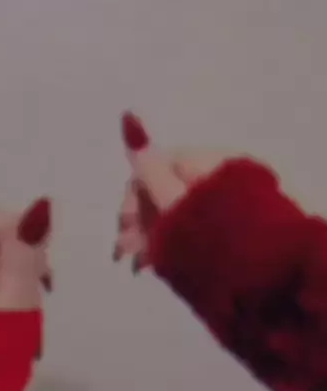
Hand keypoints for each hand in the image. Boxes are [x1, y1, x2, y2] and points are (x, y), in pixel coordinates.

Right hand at [113, 112, 228, 272]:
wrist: (267, 274)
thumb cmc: (213, 235)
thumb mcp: (174, 201)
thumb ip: (148, 167)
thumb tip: (128, 116)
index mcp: (206, 162)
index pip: (155, 167)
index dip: (132, 196)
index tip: (122, 226)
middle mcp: (215, 178)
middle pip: (163, 191)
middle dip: (137, 221)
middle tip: (122, 251)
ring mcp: (224, 205)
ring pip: (174, 215)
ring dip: (148, 236)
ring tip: (134, 265)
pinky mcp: (229, 230)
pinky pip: (191, 229)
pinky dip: (169, 244)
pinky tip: (152, 265)